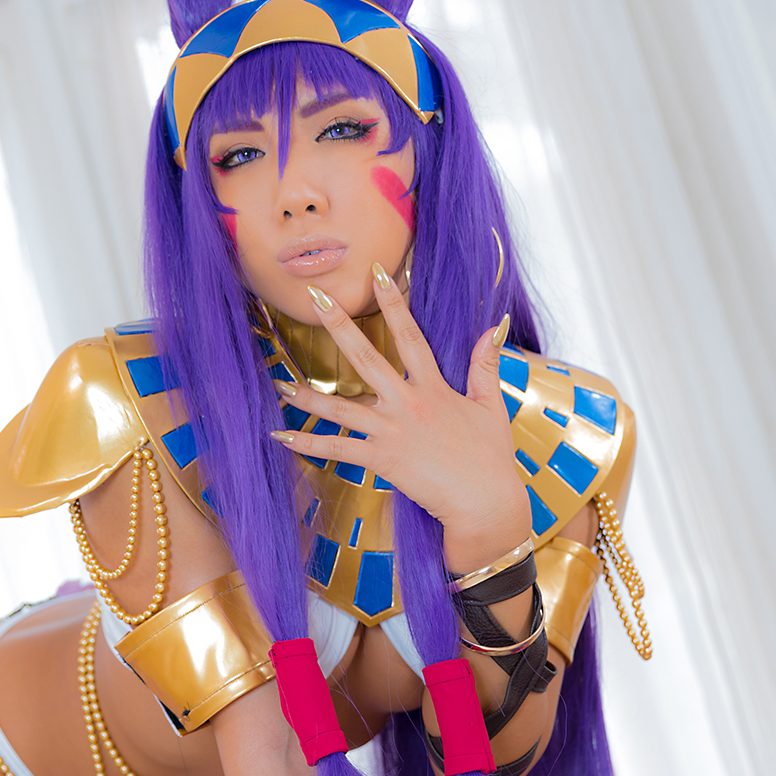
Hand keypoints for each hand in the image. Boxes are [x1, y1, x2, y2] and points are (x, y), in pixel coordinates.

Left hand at [270, 267, 529, 572]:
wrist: (486, 502)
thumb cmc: (491, 458)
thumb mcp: (492, 405)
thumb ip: (486, 364)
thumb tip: (495, 325)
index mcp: (433, 387)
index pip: (410, 335)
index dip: (394, 302)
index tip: (377, 273)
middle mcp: (407, 403)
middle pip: (366, 357)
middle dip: (338, 326)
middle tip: (314, 298)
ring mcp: (391, 431)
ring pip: (340, 407)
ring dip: (307, 395)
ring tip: (280, 384)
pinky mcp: (381, 459)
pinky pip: (337, 449)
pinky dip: (308, 444)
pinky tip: (281, 437)